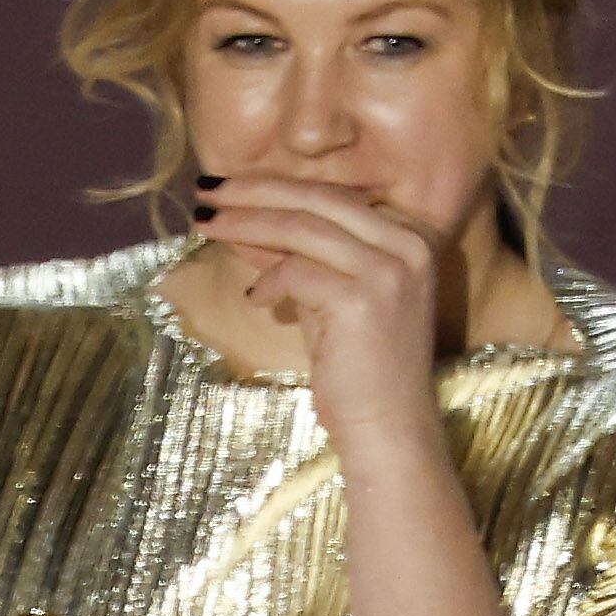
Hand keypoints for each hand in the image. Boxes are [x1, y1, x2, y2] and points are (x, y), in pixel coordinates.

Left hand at [191, 175, 444, 461]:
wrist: (390, 428)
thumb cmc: (361, 369)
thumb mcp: (330, 299)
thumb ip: (299, 257)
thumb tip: (244, 221)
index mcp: (408, 238)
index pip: (333, 196)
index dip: (277, 188)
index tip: (232, 188)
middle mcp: (406, 246)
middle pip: (316, 201)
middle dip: (254, 192)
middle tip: (209, 190)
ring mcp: (387, 271)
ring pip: (301, 229)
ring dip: (246, 224)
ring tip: (207, 224)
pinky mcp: (361, 300)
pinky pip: (296, 271)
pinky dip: (268, 281)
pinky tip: (255, 299)